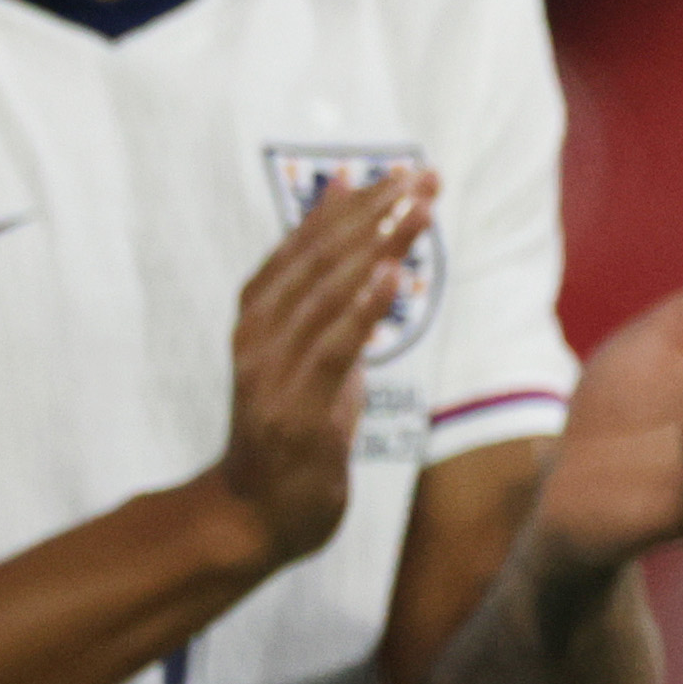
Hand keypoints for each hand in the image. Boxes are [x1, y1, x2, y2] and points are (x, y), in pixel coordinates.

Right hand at [215, 173, 426, 565]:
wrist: (258, 513)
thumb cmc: (296, 421)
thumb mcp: (313, 349)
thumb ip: (329, 289)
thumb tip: (351, 224)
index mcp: (258, 315)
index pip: (304, 245)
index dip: (351, 205)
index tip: (398, 170)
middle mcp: (258, 335)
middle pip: (319, 260)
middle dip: (375, 214)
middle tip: (424, 177)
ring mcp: (273, 373)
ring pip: (329, 294)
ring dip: (378, 246)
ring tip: (419, 208)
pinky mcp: (297, 411)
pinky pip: (333, 350)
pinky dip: (362, 309)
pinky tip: (394, 273)